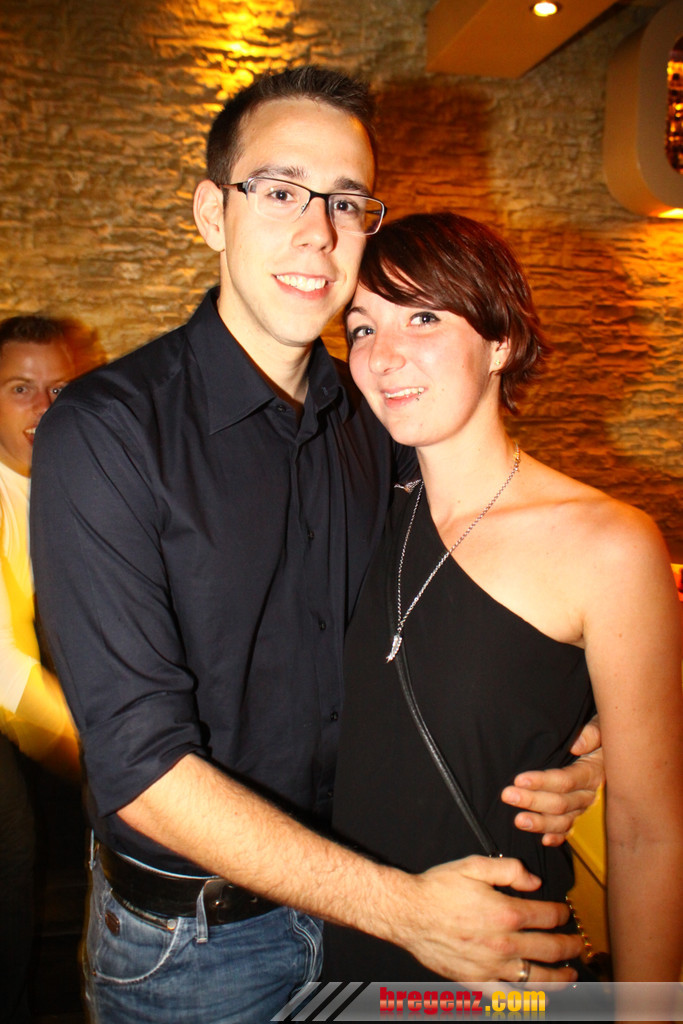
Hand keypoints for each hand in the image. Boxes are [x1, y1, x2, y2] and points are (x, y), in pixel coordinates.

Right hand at [396, 855, 582, 981]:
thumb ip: (509, 869)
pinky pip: (507, 998)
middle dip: (569, 946)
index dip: (562, 913)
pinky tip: (535, 999)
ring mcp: (491, 968)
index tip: (566, 913)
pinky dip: (525, 1001)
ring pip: (536, 979)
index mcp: (506, 914)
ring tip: (570, 975)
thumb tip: (534, 882)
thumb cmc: (438, 888)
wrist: (408, 912)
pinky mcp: (476, 983)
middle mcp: (503, 944)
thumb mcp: (474, 865)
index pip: (547, 916)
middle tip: (577, 944)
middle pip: (550, 950)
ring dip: (560, 978)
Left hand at [501, 716, 603, 845]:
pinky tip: (544, 841)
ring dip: (540, 823)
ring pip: (563, 820)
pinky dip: (558, 836)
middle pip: (561, 803)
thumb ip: (592, 734)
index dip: (543, 781)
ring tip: (518, 821)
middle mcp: (590, 793)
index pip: (566, 780)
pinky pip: (569, 829)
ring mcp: (583, 806)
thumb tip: (577, 745)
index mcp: (593, 772)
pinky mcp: (578, 813)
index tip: (520, 779)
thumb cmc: (599, 734)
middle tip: (508, 796)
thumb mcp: (600, 726)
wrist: (610, 747)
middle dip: (533, 801)